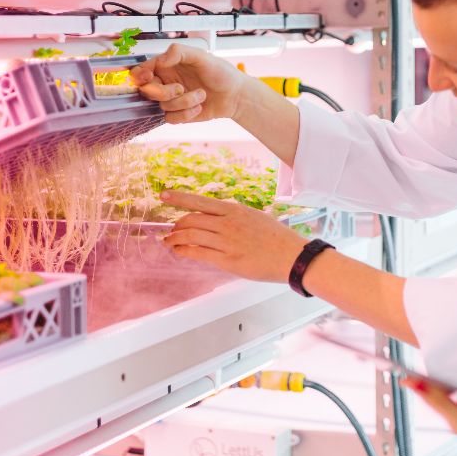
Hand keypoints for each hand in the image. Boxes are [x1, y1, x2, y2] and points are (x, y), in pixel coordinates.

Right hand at [131, 43, 251, 123]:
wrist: (235, 95)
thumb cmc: (221, 72)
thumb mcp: (202, 56)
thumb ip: (179, 52)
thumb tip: (159, 60)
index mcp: (167, 65)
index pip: (142, 70)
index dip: (139, 75)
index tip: (148, 77)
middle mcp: (166, 82)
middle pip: (147, 91)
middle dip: (163, 92)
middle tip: (180, 88)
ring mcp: (172, 99)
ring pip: (162, 106)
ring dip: (184, 102)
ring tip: (202, 95)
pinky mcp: (179, 114)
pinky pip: (170, 118)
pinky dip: (186, 114)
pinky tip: (199, 107)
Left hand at [161, 191, 309, 282]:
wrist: (292, 256)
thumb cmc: (277, 238)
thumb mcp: (254, 217)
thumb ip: (234, 217)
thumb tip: (216, 219)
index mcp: (234, 210)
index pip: (199, 201)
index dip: (179, 198)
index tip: (164, 195)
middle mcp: (228, 223)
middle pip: (190, 220)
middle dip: (176, 225)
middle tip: (171, 231)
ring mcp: (226, 241)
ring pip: (190, 236)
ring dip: (175, 239)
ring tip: (170, 243)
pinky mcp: (227, 260)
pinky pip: (197, 253)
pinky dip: (184, 251)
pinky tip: (180, 251)